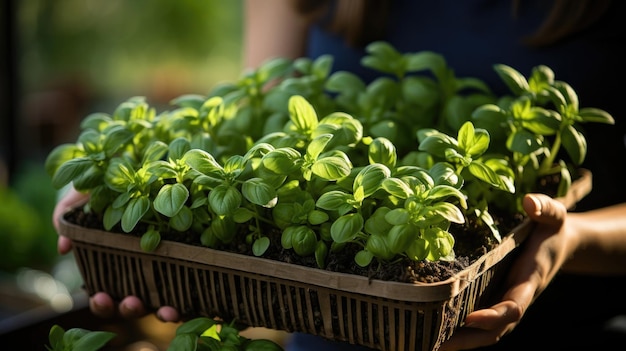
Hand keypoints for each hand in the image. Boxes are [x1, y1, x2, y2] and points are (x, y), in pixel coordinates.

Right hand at [53, 187, 180, 321]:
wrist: (145, 160)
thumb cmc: (112, 182)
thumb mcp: (87, 192)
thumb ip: (69, 213)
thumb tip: (65, 245)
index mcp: (115, 262)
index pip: (107, 293)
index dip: (104, 302)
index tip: (102, 296)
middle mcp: (142, 270)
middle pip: (135, 303)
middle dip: (131, 308)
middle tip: (131, 301)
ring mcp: (167, 267)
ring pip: (164, 301)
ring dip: (163, 311)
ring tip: (165, 309)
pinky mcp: (192, 259)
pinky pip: (193, 286)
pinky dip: (191, 297)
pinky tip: (187, 299)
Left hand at [439, 193, 569, 349]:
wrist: (560, 244)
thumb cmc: (552, 228)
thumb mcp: (554, 214)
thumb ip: (545, 207)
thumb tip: (528, 202)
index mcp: (529, 281)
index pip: (512, 307)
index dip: (492, 316)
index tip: (469, 317)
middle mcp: (515, 298)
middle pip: (494, 331)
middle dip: (466, 340)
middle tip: (432, 343)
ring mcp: (504, 302)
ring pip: (484, 332)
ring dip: (458, 341)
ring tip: (423, 342)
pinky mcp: (494, 300)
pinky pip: (477, 322)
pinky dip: (458, 330)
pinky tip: (430, 328)